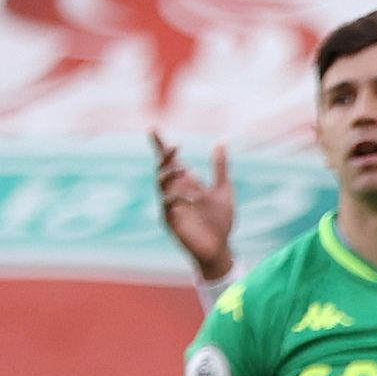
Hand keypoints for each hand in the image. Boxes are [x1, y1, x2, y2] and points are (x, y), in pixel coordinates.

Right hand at [153, 135, 237, 282]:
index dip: (160, 145)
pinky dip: (177, 197)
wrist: (220, 247)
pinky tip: (192, 197)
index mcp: (186, 183)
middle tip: (175, 146)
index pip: (170, 160)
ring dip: (172, 174)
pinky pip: (167, 204)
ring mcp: (171, 205)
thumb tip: (221, 141)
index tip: (153, 128)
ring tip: (187, 170)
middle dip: (166, 156)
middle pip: (162, 168)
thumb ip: (220, 167)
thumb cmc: (220, 220)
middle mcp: (175, 191)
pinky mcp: (171, 220)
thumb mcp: (223, 189)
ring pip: (162, 184)